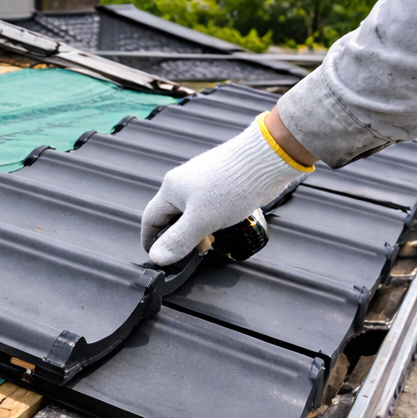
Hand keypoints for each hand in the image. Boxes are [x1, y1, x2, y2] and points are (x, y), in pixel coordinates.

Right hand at [141, 112, 314, 264]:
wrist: (266, 160)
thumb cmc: (233, 184)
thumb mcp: (202, 219)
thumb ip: (179, 240)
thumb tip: (158, 257)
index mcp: (171, 189)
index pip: (150, 218)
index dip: (150, 240)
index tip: (157, 257)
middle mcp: (184, 184)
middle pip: (171, 217)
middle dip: (178, 238)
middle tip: (191, 254)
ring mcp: (203, 184)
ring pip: (191, 213)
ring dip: (196, 231)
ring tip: (210, 243)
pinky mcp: (221, 185)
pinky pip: (208, 208)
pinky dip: (211, 222)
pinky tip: (223, 228)